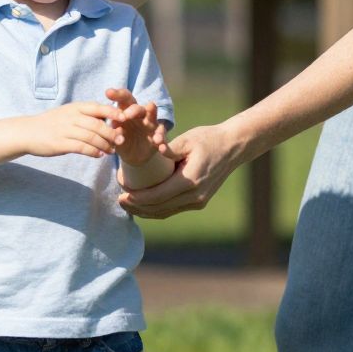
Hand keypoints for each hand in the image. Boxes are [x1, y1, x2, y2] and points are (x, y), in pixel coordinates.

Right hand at [18, 101, 121, 159]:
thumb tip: (107, 119)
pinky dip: (93, 152)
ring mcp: (65, 130)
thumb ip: (86, 115)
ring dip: (104, 145)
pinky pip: (82, 148)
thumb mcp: (68, 113)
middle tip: (121, 140)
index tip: (125, 119)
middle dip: (112, 133)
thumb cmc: (52, 123)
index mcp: (75, 107)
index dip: (114, 112)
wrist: (28, 132)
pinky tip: (99, 155)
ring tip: (111, 151)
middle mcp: (71, 117)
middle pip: (98, 125)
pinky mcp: (60, 143)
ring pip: (92, 137)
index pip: (98, 108)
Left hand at [103, 87, 166, 166]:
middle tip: (125, 116)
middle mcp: (141, 116)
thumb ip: (114, 130)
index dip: (118, 95)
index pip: (125, 100)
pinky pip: (164, 140)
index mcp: (128, 112)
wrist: (133, 156)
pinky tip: (162, 149)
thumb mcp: (115, 136)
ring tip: (155, 137)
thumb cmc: (122, 140)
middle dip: (134, 110)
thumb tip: (114, 124)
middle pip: (140, 109)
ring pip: (156, 122)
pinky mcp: (159, 139)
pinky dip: (164, 144)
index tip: (108, 92)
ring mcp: (152, 127)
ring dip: (156, 125)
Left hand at [118, 121, 248, 217]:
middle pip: (159, 208)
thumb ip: (170, 146)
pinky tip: (144, 205)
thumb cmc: (209, 139)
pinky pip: (173, 209)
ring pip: (165, 212)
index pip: (157, 195)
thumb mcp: (189, 139)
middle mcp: (195, 196)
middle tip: (119, 201)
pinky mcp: (199, 202)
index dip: (137, 197)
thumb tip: (155, 147)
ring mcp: (198, 201)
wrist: (234, 147)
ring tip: (128, 205)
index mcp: (190, 180)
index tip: (122, 193)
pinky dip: (157, 209)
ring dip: (145, 211)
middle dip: (137, 207)